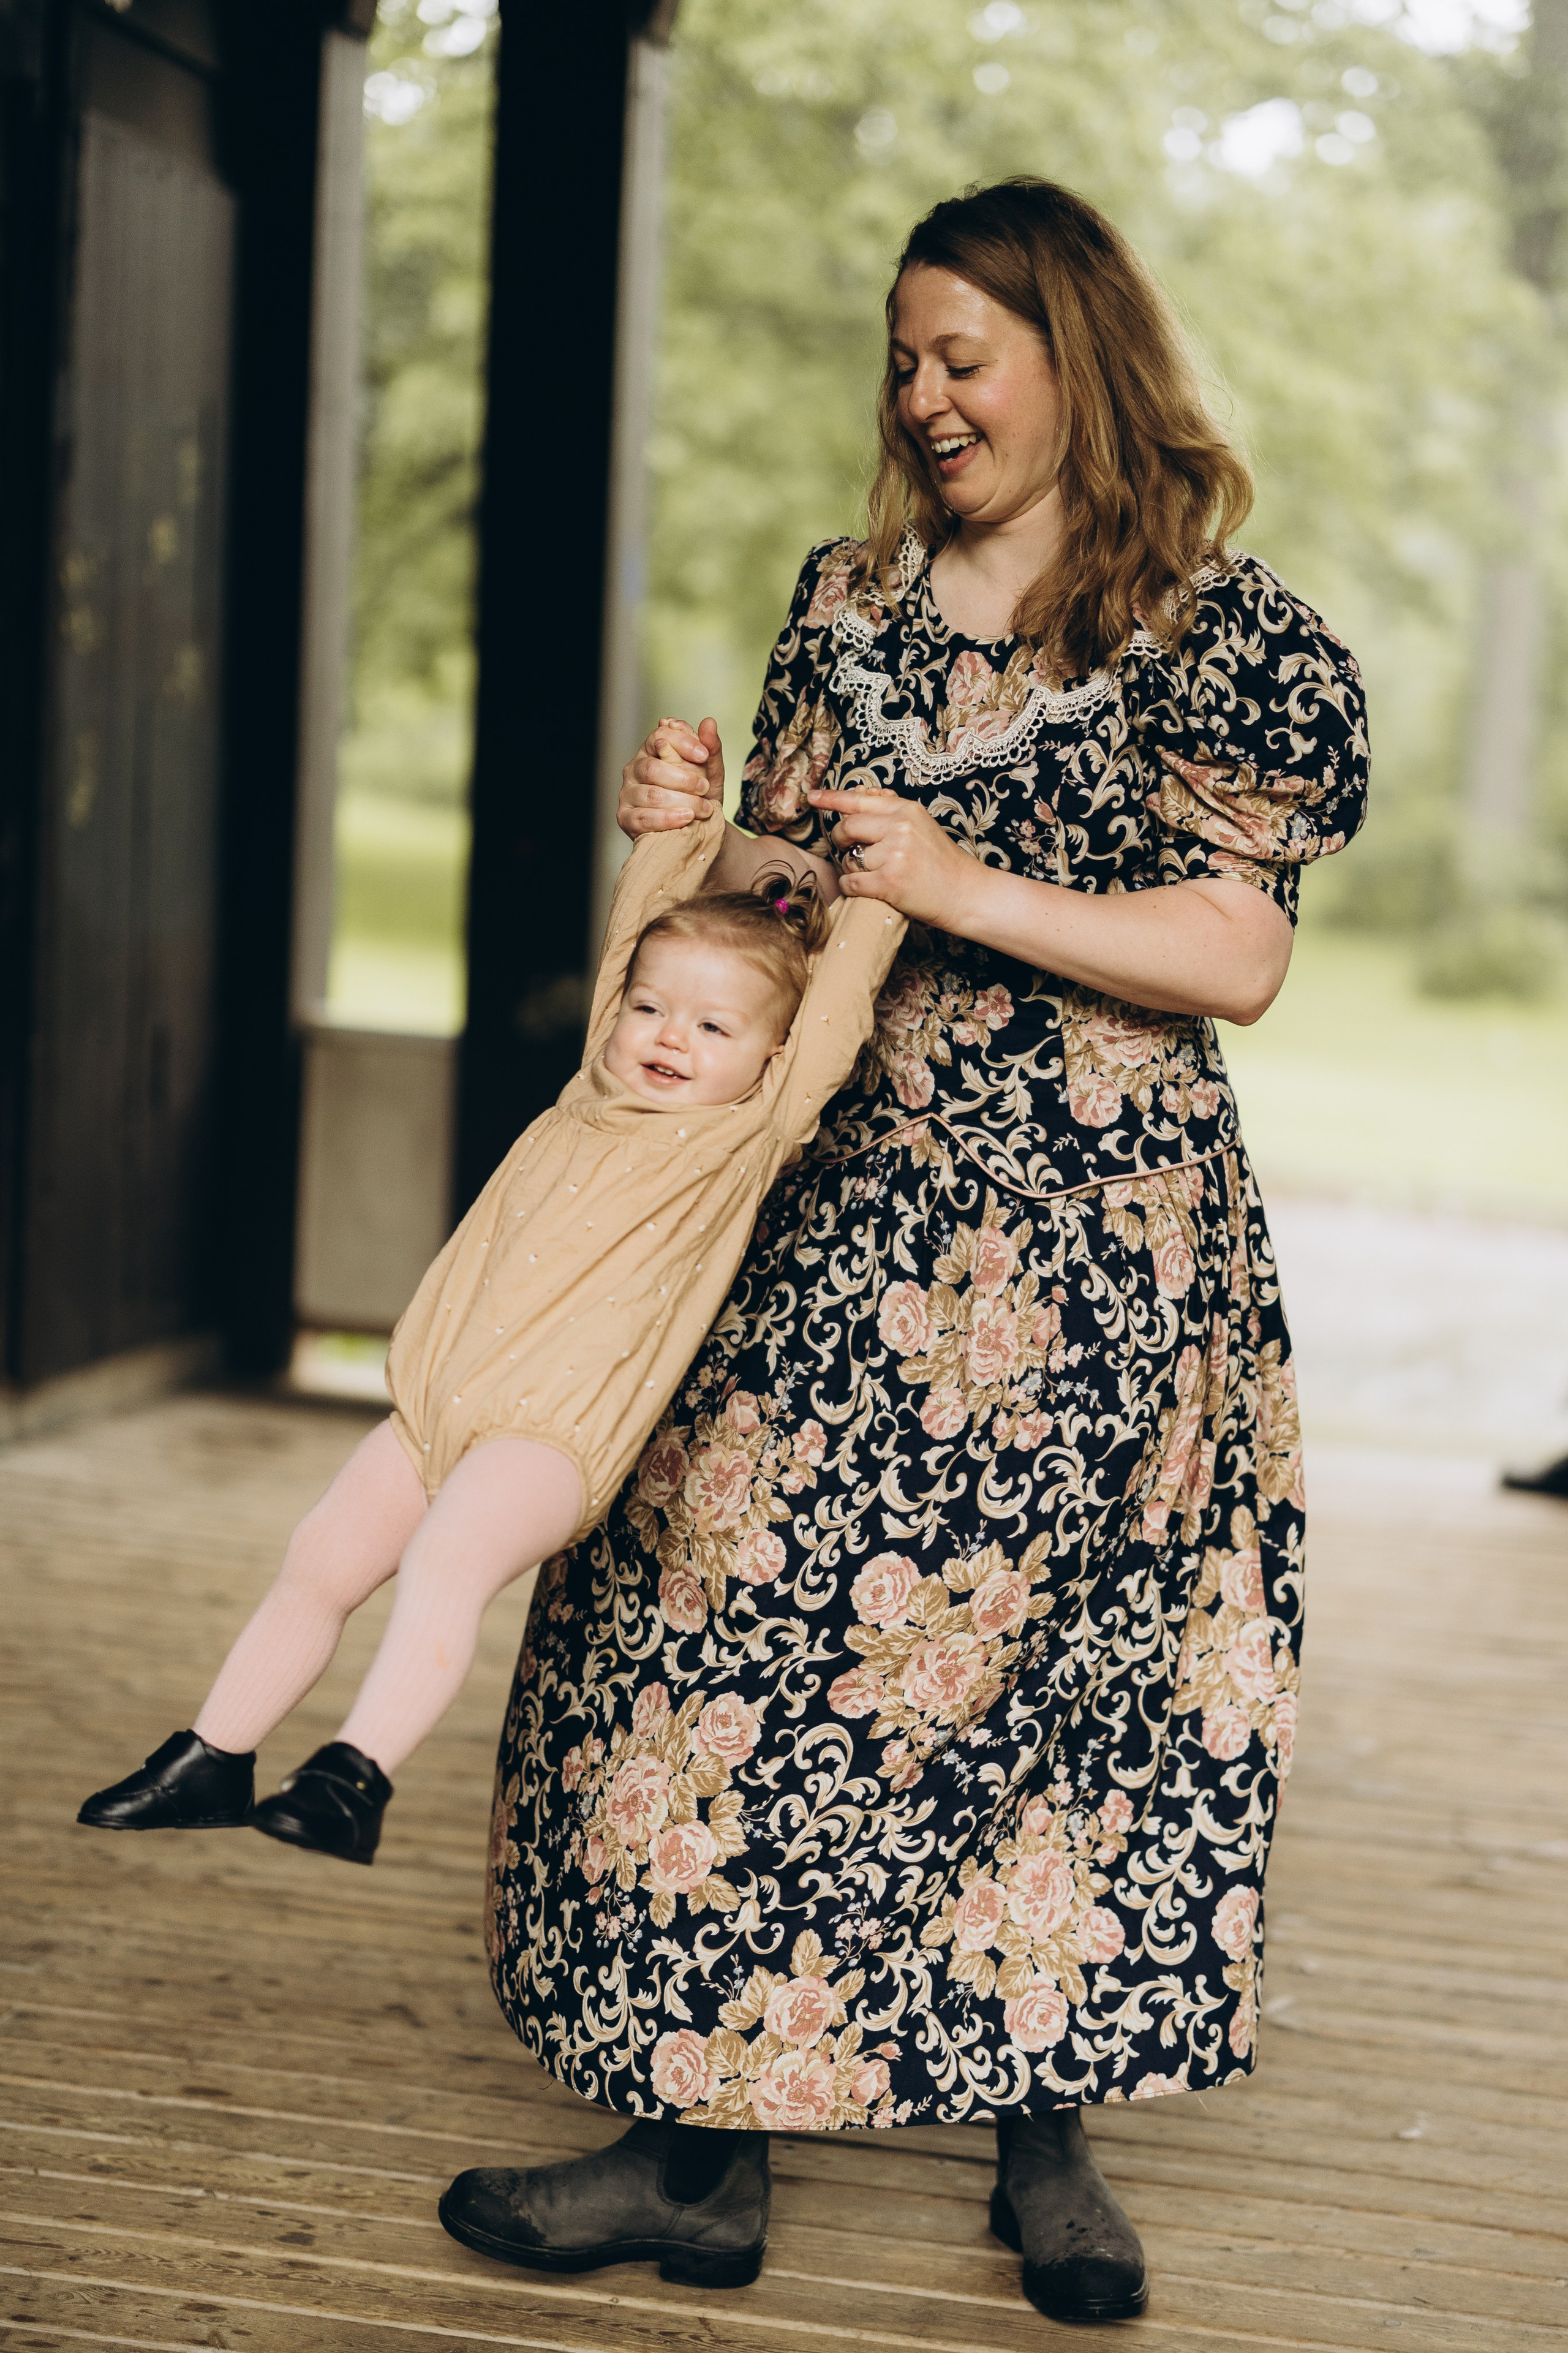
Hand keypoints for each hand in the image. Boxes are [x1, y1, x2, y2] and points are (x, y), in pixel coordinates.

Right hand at [618, 716, 723, 836]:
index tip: (704, 755)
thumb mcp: (710, 771)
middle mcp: (634, 768)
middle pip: (653, 768)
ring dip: (682, 802)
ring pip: (652, 794)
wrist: (699, 828)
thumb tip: (709, 723)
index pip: (661, 736)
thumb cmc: (700, 795)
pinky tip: (686, 818)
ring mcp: (627, 793)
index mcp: (651, 750)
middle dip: (684, 780)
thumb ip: (711, 748)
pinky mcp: (625, 818)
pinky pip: (644, 818)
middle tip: (704, 788)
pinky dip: (668, 819)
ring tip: (703, 809)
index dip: (683, 743)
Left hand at [806, 786, 983, 927]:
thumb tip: (857, 797)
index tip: (812, 797)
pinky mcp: (889, 881)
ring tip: (873, 873)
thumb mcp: (921, 826)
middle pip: (847, 827)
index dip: (831, 798)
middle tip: (851, 850)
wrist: (965, 893)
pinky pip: (851, 882)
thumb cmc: (942, 863)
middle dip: (841, 840)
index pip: (859, 799)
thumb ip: (891, 812)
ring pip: (848, 858)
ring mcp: (894, 854)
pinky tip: (866, 888)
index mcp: (906, 810)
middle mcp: (899, 827)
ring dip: (852, 868)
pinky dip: (851, 887)